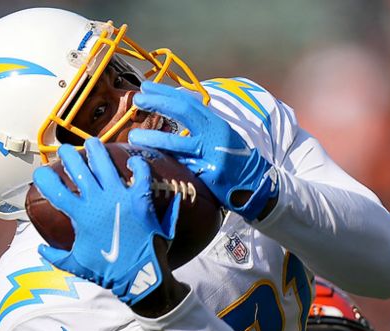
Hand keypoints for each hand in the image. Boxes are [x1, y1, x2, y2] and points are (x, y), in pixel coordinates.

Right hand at [33, 138, 179, 305]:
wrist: (140, 277)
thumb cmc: (109, 272)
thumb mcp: (77, 265)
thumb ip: (57, 256)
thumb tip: (41, 249)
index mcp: (80, 215)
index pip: (54, 189)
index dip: (44, 177)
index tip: (42, 172)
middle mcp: (98, 201)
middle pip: (79, 169)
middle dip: (70, 156)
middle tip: (66, 150)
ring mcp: (120, 198)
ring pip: (105, 164)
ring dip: (97, 151)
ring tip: (93, 143)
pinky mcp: (141, 200)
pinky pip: (140, 175)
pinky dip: (137, 165)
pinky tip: (133, 160)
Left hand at [128, 81, 278, 220]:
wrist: (256, 185)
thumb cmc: (234, 159)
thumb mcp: (222, 136)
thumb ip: (201, 125)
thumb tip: (173, 109)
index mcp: (217, 124)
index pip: (188, 102)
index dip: (166, 92)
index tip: (146, 87)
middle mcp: (215, 135)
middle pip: (183, 113)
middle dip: (158, 104)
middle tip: (137, 100)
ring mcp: (211, 156)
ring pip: (176, 145)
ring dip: (152, 139)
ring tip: (133, 137)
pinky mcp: (208, 176)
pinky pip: (181, 168)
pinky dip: (164, 163)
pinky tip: (149, 161)